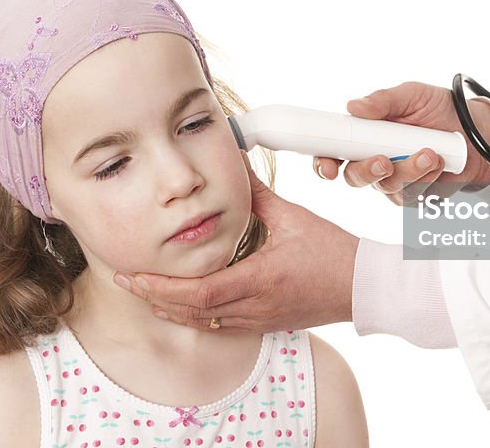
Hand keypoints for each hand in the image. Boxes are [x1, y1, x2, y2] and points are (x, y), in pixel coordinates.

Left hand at [113, 153, 359, 331]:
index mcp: (260, 278)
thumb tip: (234, 164)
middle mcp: (255, 305)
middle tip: (125, 279)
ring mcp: (259, 318)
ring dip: (170, 309)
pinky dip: (193, 316)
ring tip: (143, 292)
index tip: (136, 274)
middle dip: (153, 296)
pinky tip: (178, 306)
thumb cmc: (333, 252)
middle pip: (191, 311)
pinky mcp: (265, 323)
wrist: (363, 286)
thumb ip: (257, 193)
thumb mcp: (293, 217)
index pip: (200, 292)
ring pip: (202, 322)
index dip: (163, 286)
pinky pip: (219, 326)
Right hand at [313, 81, 489, 204]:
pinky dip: (428, 179)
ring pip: (389, 188)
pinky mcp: (419, 195)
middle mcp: (375, 161)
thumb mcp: (412, 95)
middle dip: (367, 172)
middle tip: (384, 161)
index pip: (333, 154)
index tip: (329, 167)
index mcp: (364, 137)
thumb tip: (353, 107)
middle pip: (355, 178)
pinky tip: (441, 163)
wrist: (478, 130)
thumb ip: (383, 101)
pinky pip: (415, 196)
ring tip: (431, 152)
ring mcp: (396, 181)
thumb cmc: (440, 108)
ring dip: (409, 172)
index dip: (324, 163)